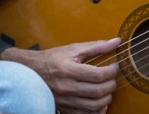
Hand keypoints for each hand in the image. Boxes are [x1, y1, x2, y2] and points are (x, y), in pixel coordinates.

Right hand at [0, 38, 120, 113]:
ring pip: (94, 106)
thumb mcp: (73, 49)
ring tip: (107, 89)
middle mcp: (67, 87)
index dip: (111, 71)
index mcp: (68, 69)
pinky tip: (98, 101)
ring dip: (106, 98)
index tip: (114, 67)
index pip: (97, 74)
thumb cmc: (53, 58)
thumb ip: (96, 47)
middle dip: (111, 85)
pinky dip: (96, 110)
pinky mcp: (65, 109)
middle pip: (98, 92)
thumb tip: (117, 42)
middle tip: (112, 78)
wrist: (31, 71)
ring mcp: (66, 100)